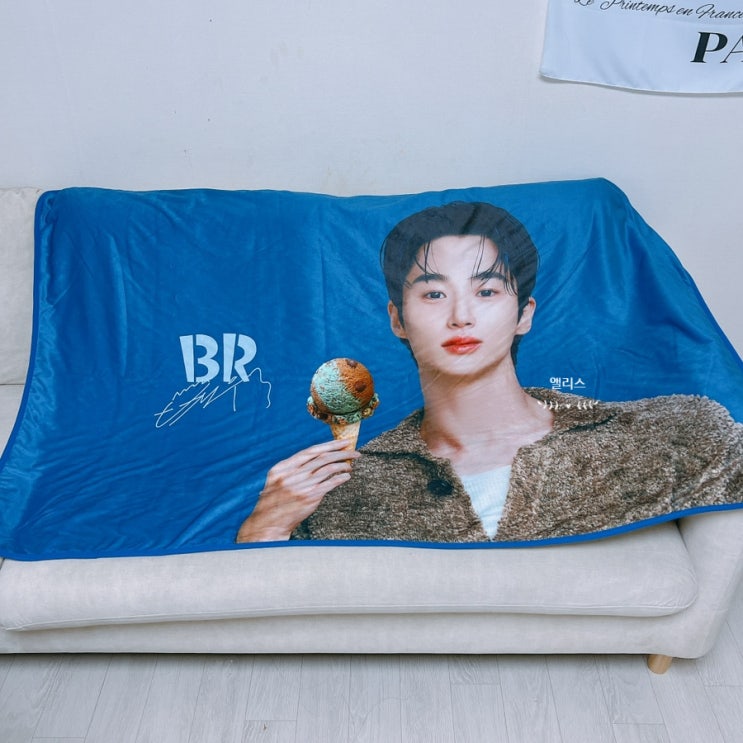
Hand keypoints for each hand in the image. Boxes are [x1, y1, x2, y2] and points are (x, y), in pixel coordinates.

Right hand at [235, 439, 359, 541]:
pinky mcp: (310, 497)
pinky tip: (346, 476)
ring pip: (328, 469)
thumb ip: (293, 468)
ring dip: (343, 465)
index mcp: (282, 468)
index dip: (328, 445)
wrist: (269, 524)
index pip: (310, 451)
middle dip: (340, 452)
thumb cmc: (275, 501)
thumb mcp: (277, 480)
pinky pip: (330, 484)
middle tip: (353, 451)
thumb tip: (318, 457)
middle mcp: (292, 475)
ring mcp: (301, 486)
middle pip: (322, 458)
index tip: (342, 442)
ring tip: (350, 464)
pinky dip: (340, 478)